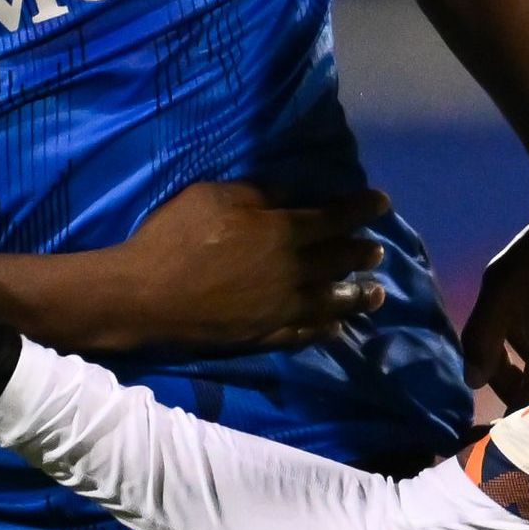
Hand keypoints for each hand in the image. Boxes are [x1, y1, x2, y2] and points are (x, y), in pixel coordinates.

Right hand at [108, 178, 390, 353]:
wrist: (146, 296)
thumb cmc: (176, 237)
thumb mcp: (215, 196)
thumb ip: (260, 193)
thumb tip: (294, 193)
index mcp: (283, 231)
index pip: (334, 217)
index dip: (361, 208)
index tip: (382, 203)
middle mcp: (292, 272)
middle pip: (338, 261)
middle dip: (362, 253)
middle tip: (378, 251)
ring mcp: (281, 309)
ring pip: (331, 302)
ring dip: (357, 296)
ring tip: (378, 293)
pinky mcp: (264, 336)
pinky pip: (304, 335)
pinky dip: (325, 330)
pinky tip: (337, 329)